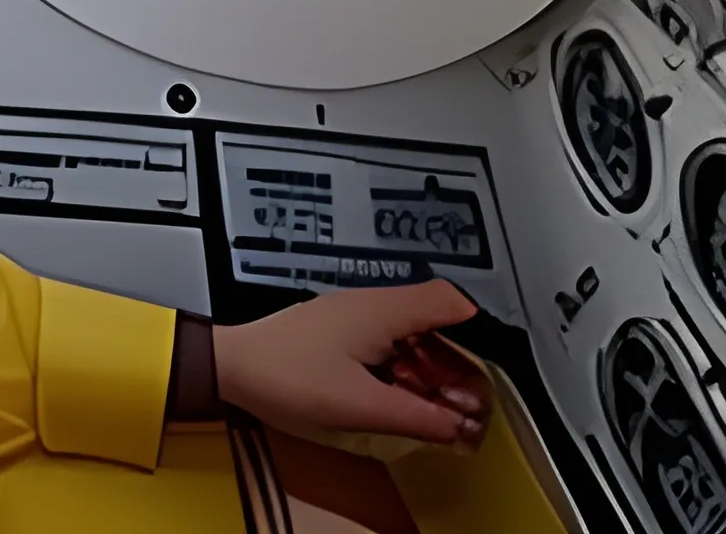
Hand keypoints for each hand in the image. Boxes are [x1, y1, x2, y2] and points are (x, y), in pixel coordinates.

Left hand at [212, 279, 489, 445]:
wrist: (234, 366)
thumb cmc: (287, 375)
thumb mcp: (361, 405)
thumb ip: (415, 416)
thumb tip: (457, 426)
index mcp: (380, 310)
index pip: (446, 299)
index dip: (476, 330)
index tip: (491, 364)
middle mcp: (368, 303)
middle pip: (433, 320)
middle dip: (456, 361)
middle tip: (466, 402)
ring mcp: (352, 314)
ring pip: (410, 332)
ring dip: (431, 367)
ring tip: (439, 406)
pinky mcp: (338, 329)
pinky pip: (386, 340)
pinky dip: (405, 366)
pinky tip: (404, 396)